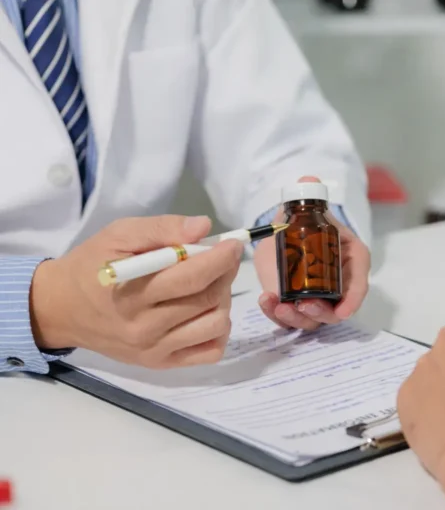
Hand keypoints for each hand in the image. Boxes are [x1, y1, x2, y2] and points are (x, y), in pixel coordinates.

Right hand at [30, 215, 242, 367]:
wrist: (62, 309)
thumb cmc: (93, 266)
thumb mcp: (119, 235)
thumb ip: (161, 229)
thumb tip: (203, 228)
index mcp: (131, 292)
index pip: (191, 277)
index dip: (221, 259)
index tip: (233, 245)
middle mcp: (144, 327)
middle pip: (208, 300)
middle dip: (225, 274)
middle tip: (221, 260)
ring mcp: (154, 349)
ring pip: (215, 325)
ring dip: (223, 301)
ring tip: (209, 286)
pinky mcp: (160, 364)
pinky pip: (210, 352)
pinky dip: (218, 330)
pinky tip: (205, 313)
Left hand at [253, 176, 369, 329]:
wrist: (283, 232)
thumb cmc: (305, 223)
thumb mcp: (307, 210)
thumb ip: (308, 196)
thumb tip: (309, 180)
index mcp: (349, 262)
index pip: (358, 286)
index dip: (353, 301)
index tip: (343, 311)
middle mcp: (335, 286)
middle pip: (335, 310)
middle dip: (320, 314)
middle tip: (302, 306)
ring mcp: (314, 299)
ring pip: (311, 320)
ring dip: (295, 318)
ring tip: (278, 305)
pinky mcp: (292, 306)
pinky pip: (287, 319)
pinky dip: (275, 315)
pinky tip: (265, 301)